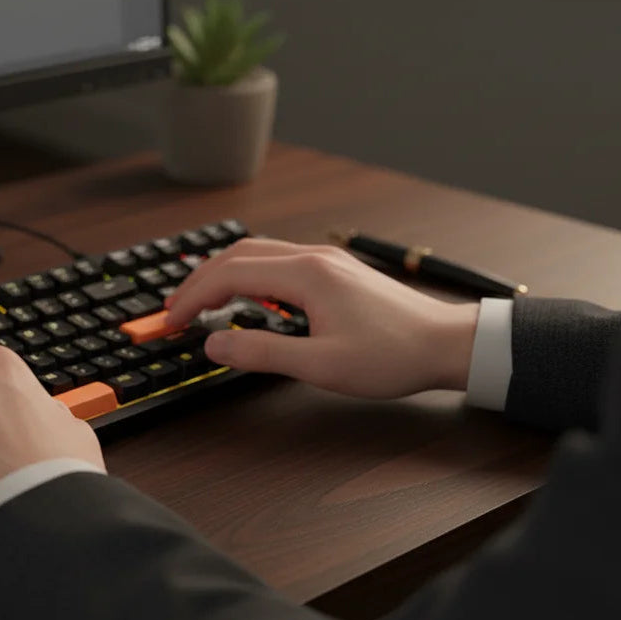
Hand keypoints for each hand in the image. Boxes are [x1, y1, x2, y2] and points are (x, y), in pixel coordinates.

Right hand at [164, 238, 479, 398]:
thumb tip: (214, 343)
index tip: (172, 321)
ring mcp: (326, 261)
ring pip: (258, 253)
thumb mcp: (321, 366)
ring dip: (223, 274)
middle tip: (176, 310)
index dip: (193, 297)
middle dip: (199, 280)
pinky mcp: (336, 271)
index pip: (229, 274)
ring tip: (202, 301)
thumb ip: (261, 353)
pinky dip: (249, 274)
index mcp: (305, 275)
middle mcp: (313, 258)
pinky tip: (247, 297)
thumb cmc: (393, 356)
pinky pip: (279, 261)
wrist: (447, 344)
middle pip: (238, 254)